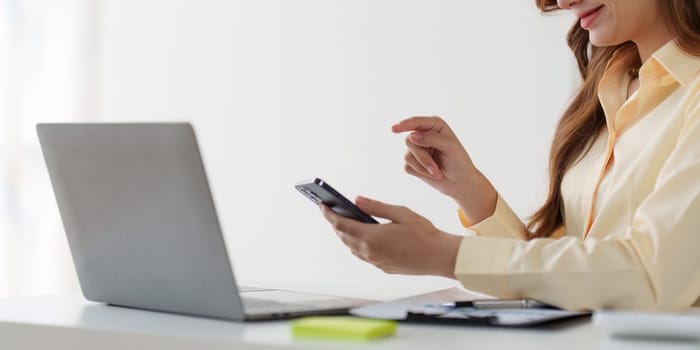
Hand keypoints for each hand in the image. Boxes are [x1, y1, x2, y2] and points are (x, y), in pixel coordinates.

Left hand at [320, 196, 461, 277]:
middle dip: (336, 223)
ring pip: (352, 247)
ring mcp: (375, 262)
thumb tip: (357, 200)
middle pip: (344, 236)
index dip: (329, 214)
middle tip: (331, 211)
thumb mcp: (400, 213)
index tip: (322, 205)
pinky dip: (358, 244)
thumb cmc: (423, 233)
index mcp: (371, 237)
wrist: (439, 257)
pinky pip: (363, 255)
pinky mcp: (383, 267)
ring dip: (346, 235)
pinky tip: (363, 236)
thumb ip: (376, 207)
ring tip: (345, 222)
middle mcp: (369, 252)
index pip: (341, 224)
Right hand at [392, 116, 496, 223]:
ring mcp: (417, 149)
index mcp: (434, 126)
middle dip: (422, 157)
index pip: (416, 122)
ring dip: (423, 167)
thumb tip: (411, 136)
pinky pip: (407, 166)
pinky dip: (420, 172)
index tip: (394, 129)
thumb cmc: (459, 162)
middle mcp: (423, 134)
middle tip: (435, 168)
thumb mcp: (450, 147)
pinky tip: (432, 174)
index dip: (404, 125)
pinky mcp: (413, 163)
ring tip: (437, 172)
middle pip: (409, 141)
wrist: (460, 183)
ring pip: (407, 156)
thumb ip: (431, 139)